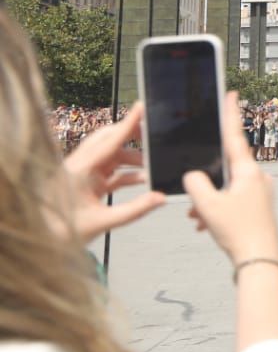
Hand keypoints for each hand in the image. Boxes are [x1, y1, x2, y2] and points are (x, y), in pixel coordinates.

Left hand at [61, 102, 166, 241]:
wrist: (43, 245)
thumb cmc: (65, 233)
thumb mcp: (103, 222)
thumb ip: (135, 210)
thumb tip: (161, 198)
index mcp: (80, 170)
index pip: (109, 142)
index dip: (128, 124)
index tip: (142, 106)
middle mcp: (80, 166)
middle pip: (108, 140)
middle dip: (131, 136)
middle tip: (154, 134)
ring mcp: (82, 174)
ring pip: (111, 155)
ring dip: (132, 158)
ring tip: (152, 164)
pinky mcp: (85, 183)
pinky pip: (110, 171)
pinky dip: (126, 173)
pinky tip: (143, 179)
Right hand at [183, 93, 277, 263]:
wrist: (260, 260)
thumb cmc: (237, 231)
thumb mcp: (207, 206)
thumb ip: (195, 184)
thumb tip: (193, 176)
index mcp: (248, 171)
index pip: (234, 136)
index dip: (230, 114)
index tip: (231, 93)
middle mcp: (258, 178)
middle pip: (225, 168)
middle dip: (206, 181)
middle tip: (195, 199)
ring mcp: (260, 193)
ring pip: (226, 188)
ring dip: (208, 200)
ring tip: (197, 217)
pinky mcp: (258, 208)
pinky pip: (232, 201)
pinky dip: (217, 209)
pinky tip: (204, 225)